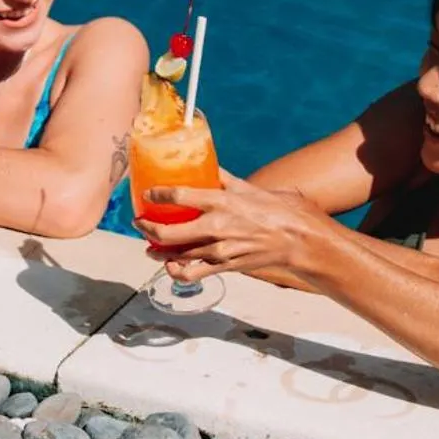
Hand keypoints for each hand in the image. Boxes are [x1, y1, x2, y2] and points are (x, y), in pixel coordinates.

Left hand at [133, 172, 333, 282]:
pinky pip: (193, 273)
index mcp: (221, 201)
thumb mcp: (249, 187)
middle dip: (148, 227)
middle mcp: (216, 226)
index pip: (178, 195)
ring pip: (177, 255)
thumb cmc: (277, 210)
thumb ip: (225, 178)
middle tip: (139, 222)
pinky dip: (178, 272)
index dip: (157, 194)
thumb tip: (208, 165)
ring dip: (158, 251)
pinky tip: (171, 267)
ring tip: (150, 246)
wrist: (298, 240)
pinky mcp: (225, 266)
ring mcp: (219, 249)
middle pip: (168, 231)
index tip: (148, 193)